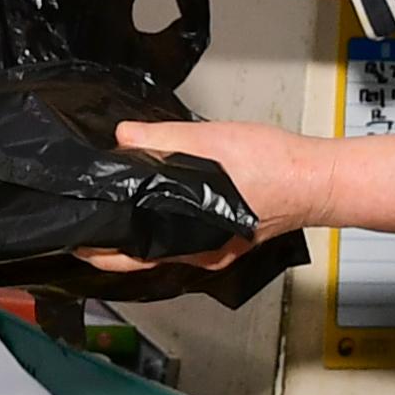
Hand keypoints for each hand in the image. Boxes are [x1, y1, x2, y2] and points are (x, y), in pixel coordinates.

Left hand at [77, 118, 338, 271]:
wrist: (319, 179)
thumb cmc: (277, 166)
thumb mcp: (212, 141)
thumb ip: (163, 140)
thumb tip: (124, 139)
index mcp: (195, 240)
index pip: (131, 255)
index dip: (100, 247)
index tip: (76, 234)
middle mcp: (203, 253)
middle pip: (143, 255)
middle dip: (112, 242)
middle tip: (86, 223)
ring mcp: (216, 249)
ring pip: (164, 248)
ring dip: (137, 234)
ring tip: (114, 212)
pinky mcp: (226, 238)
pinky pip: (184, 238)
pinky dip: (164, 226)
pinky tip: (156, 206)